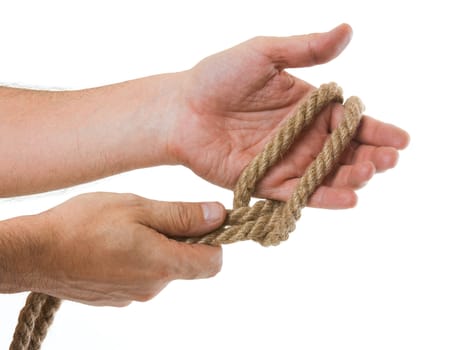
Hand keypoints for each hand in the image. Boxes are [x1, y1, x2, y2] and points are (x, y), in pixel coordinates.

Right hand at [26, 193, 225, 305]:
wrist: (35, 254)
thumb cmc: (84, 224)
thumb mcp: (138, 208)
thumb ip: (182, 216)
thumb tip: (219, 216)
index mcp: (163, 265)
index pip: (214, 263)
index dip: (215, 240)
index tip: (201, 220)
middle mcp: (154, 287)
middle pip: (189, 264)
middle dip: (182, 240)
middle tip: (154, 217)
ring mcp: (135, 295)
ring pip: (164, 268)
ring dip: (158, 247)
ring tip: (128, 228)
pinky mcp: (118, 297)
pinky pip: (143, 277)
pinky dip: (139, 259)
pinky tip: (115, 244)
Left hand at [168, 24, 409, 208]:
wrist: (181, 108)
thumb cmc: (218, 77)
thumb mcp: (264, 54)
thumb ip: (305, 49)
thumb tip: (348, 30)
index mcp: (308, 109)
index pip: (350, 122)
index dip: (377, 130)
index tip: (401, 139)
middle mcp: (302, 138)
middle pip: (344, 153)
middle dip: (369, 157)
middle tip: (387, 159)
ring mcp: (285, 162)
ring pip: (326, 176)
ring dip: (351, 177)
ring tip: (368, 173)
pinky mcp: (265, 183)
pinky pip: (298, 194)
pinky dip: (322, 198)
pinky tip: (348, 199)